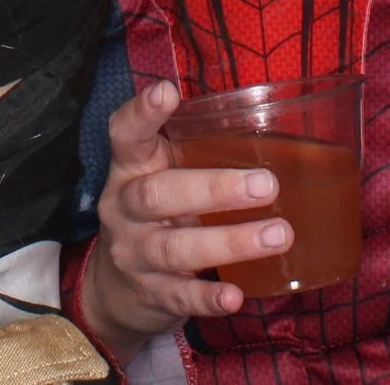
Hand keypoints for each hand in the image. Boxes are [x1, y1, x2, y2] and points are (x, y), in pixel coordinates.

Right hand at [80, 81, 289, 363]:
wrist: (111, 292)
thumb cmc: (155, 218)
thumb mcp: (162, 179)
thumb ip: (195, 156)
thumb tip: (276, 129)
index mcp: (130, 170)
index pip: (126, 135)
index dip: (142, 112)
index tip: (167, 91)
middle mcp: (125, 209)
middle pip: (158, 194)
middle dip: (214, 189)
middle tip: (267, 185)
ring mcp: (135, 255)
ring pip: (176, 248)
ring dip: (230, 242)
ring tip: (278, 235)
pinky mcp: (150, 295)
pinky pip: (180, 297)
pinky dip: (208, 297)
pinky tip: (236, 296)